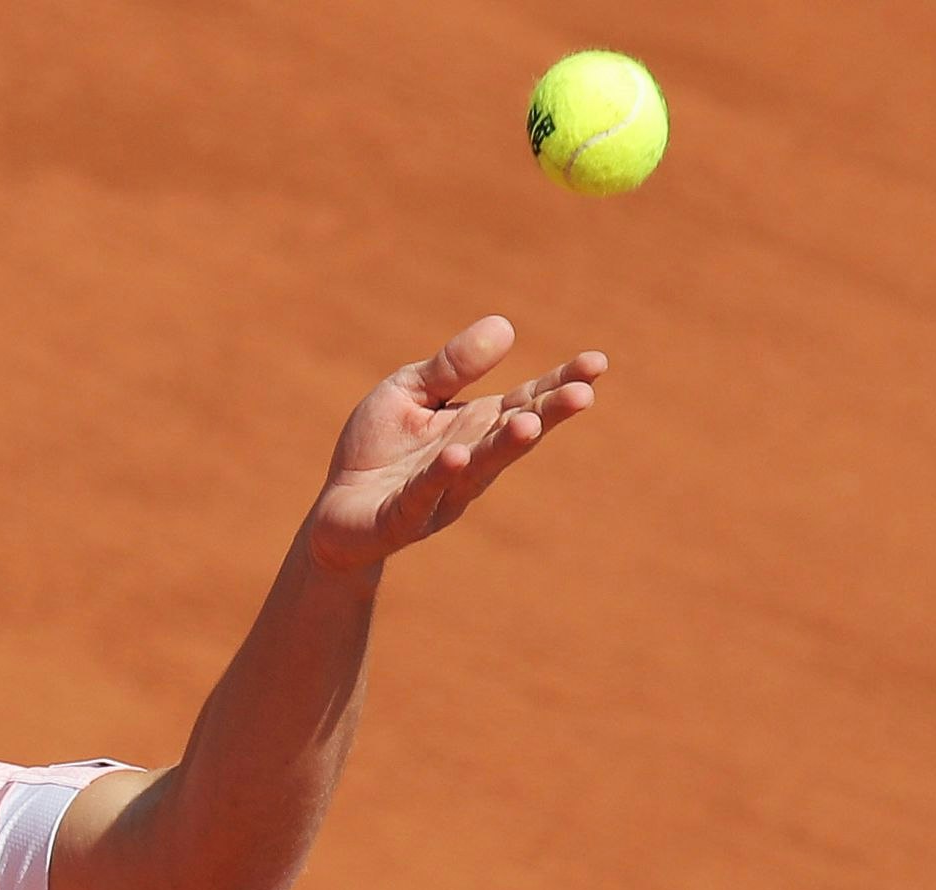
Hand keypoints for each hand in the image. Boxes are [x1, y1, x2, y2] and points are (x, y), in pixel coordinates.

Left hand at [304, 317, 608, 572]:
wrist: (337, 510)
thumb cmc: (381, 448)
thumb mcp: (410, 391)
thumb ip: (452, 365)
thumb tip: (505, 326)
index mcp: (478, 426)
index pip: (528, 401)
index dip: (561, 383)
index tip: (598, 363)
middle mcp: (471, 460)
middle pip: (515, 434)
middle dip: (549, 415)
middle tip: (583, 394)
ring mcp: (441, 493)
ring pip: (479, 468)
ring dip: (505, 447)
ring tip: (530, 424)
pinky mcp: (402, 517)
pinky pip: (423, 495)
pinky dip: (440, 476)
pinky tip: (456, 455)